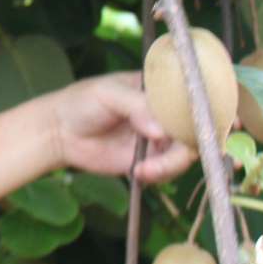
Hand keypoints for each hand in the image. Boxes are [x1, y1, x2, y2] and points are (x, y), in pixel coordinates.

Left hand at [49, 72, 194, 183]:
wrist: (59, 133)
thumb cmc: (81, 102)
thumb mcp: (107, 94)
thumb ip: (135, 106)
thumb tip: (161, 131)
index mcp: (158, 89)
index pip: (191, 96)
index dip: (202, 110)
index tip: (204, 123)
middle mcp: (165, 113)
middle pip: (194, 128)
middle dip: (187, 144)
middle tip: (167, 153)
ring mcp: (159, 138)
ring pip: (185, 153)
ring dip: (170, 164)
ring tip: (143, 169)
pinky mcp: (151, 160)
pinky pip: (169, 170)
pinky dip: (160, 174)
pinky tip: (138, 173)